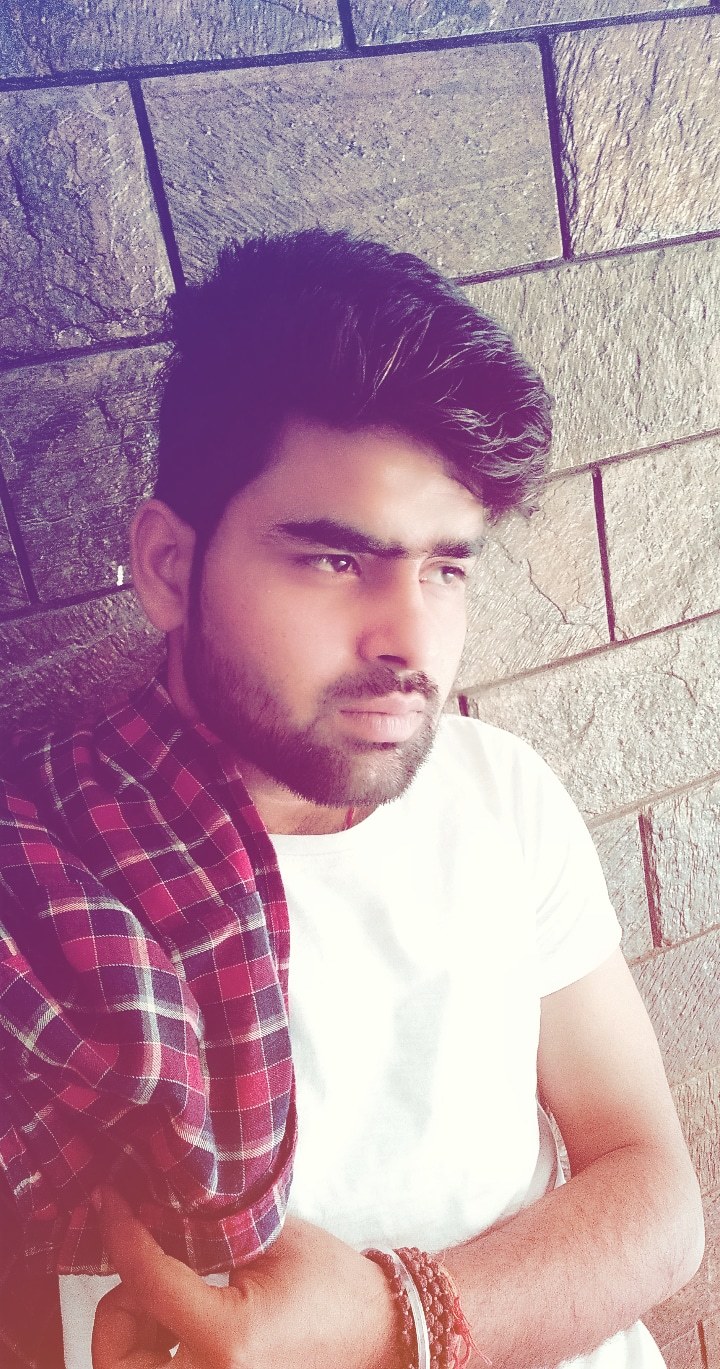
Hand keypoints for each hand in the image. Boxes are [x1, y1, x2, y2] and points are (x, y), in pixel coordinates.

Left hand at [91, 1188, 399, 1368]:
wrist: (377, 1333)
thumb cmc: (330, 1281)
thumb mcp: (267, 1235)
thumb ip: (205, 1221)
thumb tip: (149, 1196)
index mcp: (228, 1340)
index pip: (147, 1283)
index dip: (122, 1232)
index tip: (109, 1199)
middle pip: (117, 1354)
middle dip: (123, 1305)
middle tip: (154, 1263)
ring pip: (128, 1367)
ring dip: (136, 1327)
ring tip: (176, 1285)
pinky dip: (153, 1347)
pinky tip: (182, 1315)